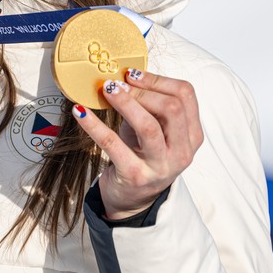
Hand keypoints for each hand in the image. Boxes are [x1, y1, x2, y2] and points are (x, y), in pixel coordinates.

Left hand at [73, 68, 203, 219]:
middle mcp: (181, 152)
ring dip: (125, 102)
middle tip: (117, 84)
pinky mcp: (135, 176)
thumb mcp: (153, 130)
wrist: (132, 199)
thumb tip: (124, 75)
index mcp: (192, 135)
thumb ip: (148, 105)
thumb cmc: (142, 156)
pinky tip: (80, 112)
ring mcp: (160, 166)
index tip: (132, 74)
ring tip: (106, 90)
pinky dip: (94, 124)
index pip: (186, 95)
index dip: (157, 80)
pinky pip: (112, 144)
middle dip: (142, 90)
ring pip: (149, 126)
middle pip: (172, 108)